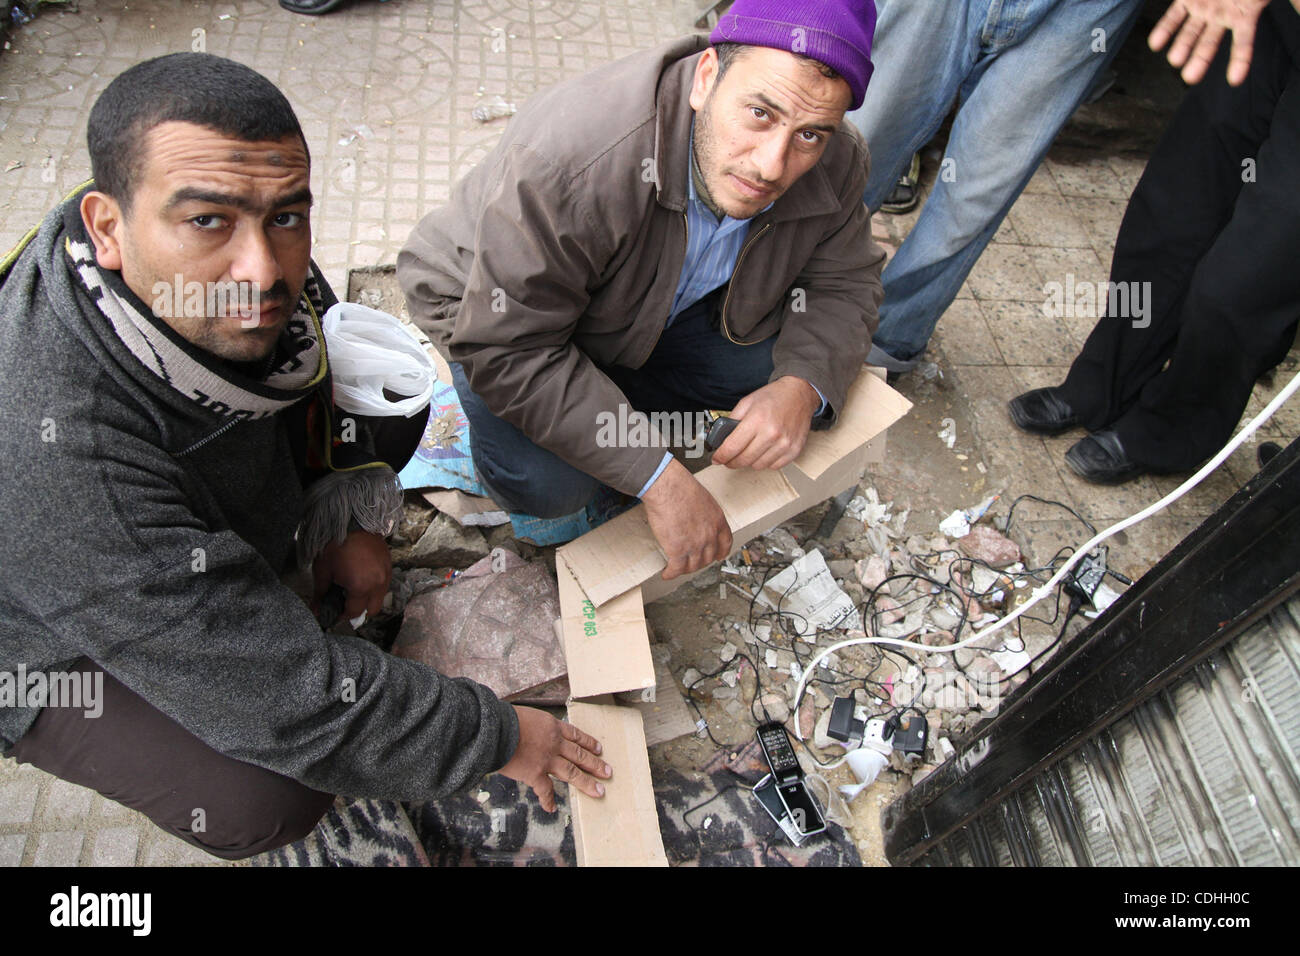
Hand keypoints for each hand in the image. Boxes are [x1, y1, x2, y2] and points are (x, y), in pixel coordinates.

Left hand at [311, 529, 391, 621]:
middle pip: (372, 610)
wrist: (351, 519)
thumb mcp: (323, 571)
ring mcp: (386, 574)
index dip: (342, 616)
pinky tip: (361, 576)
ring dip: (368, 598)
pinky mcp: (389, 564)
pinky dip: (374, 585)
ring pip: (379, 597)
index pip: (354, 613)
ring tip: (353, 587)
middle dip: (359, 610)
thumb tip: (316, 611)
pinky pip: (384, 583)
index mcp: (360, 587)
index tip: (334, 613)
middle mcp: (377, 584)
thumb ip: (320, 595)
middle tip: (344, 602)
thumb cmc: (334, 543)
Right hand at [497, 706, 610, 812]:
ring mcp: (547, 760)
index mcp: (552, 727)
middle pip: (580, 755)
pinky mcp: (535, 774)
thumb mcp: (527, 716)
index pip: (576, 735)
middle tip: (608, 772)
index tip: (599, 749)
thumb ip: (535, 728)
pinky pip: (545, 790)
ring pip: (572, 772)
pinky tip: (552, 807)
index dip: (588, 742)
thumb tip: (532, 734)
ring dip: (586, 782)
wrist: (495, 730)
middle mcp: (554, 744)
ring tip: (598, 790)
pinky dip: (548, 800)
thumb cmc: (505, 720)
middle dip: (595, 764)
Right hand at [642, 458, 731, 578]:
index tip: (718, 556)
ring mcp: (695, 545)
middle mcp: (709, 535)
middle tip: (691, 562)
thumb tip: (696, 518)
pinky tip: (667, 573)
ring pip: (693, 566)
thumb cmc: (680, 487)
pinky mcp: (678, 550)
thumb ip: (703, 513)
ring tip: (678, 568)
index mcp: (717, 521)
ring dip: (685, 569)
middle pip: (708, 558)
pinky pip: (676, 568)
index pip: (725, 543)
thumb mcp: (703, 499)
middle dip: (700, 562)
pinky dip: (671, 573)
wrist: (667, 488)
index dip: (721, 552)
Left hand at [711, 375, 819, 469]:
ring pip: (758, 466)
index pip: (732, 447)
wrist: (799, 394)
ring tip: (748, 452)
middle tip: (728, 458)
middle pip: (743, 460)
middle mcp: (771, 434)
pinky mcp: (794, 450)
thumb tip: (720, 440)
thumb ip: (732, 420)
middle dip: (731, 462)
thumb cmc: (773, 397)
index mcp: (757, 420)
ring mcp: (784, 444)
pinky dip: (766, 462)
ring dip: (749, 461)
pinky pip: (774, 466)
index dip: (720, 456)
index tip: (716, 459)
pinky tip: (764, 452)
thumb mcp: (747, 402)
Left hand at [1148, 0, 1271, 85]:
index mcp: (1245, 13)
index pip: (1243, 43)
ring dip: (1182, 48)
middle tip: (1189, 78)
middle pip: (1211, 43)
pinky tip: (1155, 45)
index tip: (1235, 80)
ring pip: (1191, 33)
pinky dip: (1165, 30)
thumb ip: (1295, 3)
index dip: (1239, 61)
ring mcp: (1204, 7)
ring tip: (1175, 62)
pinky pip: (1173, 17)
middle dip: (1200, 60)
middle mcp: (1223, 14)